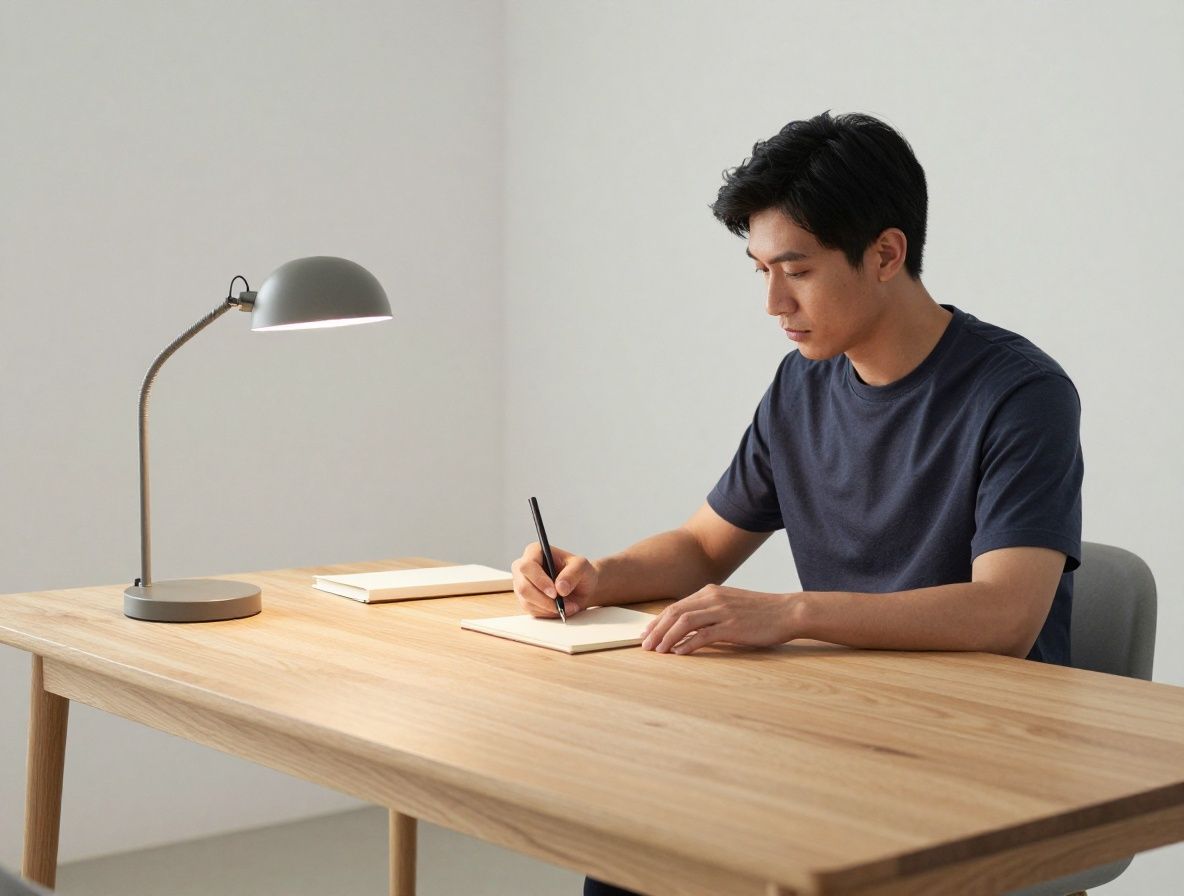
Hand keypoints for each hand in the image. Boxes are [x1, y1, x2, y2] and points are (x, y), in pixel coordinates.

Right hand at [511, 543, 599, 617]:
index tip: (554, 593)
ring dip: (548, 608)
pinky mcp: (525, 599)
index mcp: (535, 552)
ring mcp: (522, 584)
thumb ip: (573, 573)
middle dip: (543, 599)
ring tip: (567, 606)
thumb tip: (559, 587)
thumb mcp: (582, 567)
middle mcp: (524, 567)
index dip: (539, 580)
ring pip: (526, 602)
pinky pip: (531, 611)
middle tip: (560, 605)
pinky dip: (547, 613)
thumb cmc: (580, 573)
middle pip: (523, 587)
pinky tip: (559, 608)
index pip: (527, 566)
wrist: (582, 588)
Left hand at [641, 585, 797, 654]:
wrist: (787, 611)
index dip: (658, 620)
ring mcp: (722, 611)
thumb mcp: (730, 604)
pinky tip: (679, 653)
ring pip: (684, 622)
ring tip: (658, 651)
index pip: (676, 606)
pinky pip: (703, 635)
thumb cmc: (760, 612)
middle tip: (646, 645)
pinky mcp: (732, 626)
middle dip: (656, 629)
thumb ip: (710, 610)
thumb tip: (689, 627)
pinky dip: (688, 644)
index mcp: (710, 592)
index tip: (647, 633)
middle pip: (675, 612)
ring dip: (667, 637)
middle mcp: (713, 598)